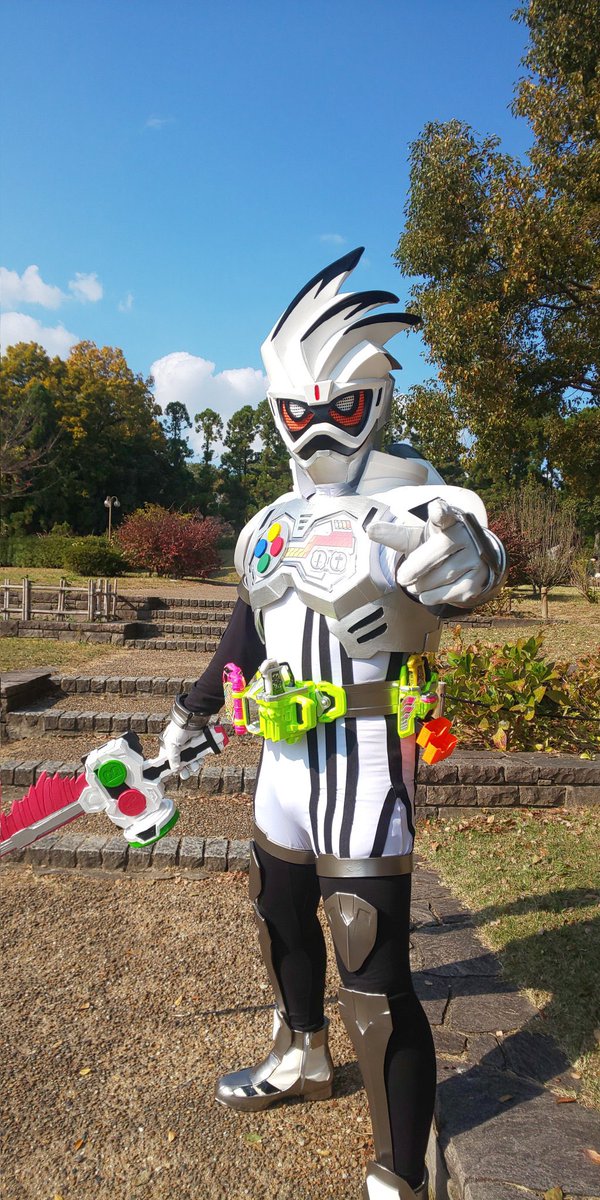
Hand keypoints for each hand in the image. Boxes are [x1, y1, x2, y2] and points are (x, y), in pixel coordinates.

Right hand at [160, 718, 207, 776]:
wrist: (192, 720)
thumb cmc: (178, 729)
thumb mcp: (171, 745)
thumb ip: (173, 758)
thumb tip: (175, 769)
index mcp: (168, 749)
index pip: (168, 762)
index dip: (171, 769)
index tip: (173, 775)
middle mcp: (178, 749)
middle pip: (181, 764)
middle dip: (184, 770)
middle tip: (186, 773)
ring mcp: (188, 748)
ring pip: (191, 762)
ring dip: (193, 765)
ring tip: (195, 765)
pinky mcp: (198, 746)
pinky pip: (198, 756)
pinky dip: (199, 759)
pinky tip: (200, 760)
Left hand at [368, 498, 491, 606]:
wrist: (467, 563)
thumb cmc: (436, 547)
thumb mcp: (417, 539)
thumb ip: (395, 536)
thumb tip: (369, 530)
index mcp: (448, 521)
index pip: (445, 514)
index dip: (440, 512)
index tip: (436, 510)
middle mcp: (466, 536)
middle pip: (437, 551)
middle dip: (415, 568)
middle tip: (402, 578)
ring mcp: (475, 558)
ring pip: (443, 575)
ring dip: (422, 585)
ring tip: (414, 586)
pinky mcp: (478, 580)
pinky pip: (451, 592)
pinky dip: (434, 596)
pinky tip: (426, 594)